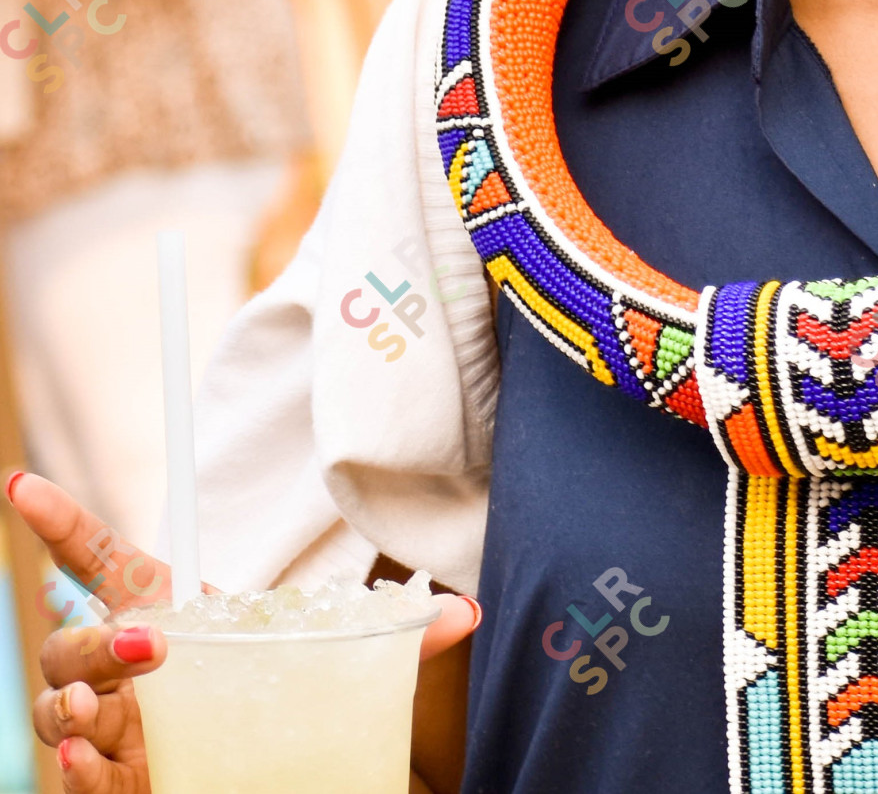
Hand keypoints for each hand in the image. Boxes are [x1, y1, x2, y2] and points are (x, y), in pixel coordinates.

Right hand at [8, 471, 480, 791]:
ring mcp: (117, 728)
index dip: (62, 524)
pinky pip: (76, 775)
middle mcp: (132, 670)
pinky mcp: (118, 784)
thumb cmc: (296, 704)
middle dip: (100, 637)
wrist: (291, 777)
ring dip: (74, 701)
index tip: (23, 481)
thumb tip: (467, 614)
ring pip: (61, 703)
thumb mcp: (345, 665)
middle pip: (74, 639)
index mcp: (174, 615)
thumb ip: (398, 638)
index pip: (104, 563)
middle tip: (154, 644)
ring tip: (101, 710)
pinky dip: (76, 768)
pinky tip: (90, 754)